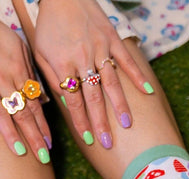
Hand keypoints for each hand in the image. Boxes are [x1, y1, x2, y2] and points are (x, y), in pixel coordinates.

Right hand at [0, 1, 50, 159]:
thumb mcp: (20, 48)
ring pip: (0, 113)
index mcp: (19, 73)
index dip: (43, 126)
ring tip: (20, 154)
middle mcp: (4, 80)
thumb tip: (43, 100)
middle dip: (34, 137)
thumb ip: (31, 74)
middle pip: (23, 114)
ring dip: (11, 135)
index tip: (50, 145)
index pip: (35, 106)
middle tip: (43, 157)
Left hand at [33, 0, 150, 148]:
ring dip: (120, 105)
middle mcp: (83, 58)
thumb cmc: (49, 27)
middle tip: (108, 141)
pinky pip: (127, 60)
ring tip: (127, 124)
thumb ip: (52, 80)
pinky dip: (138, 76)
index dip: (81, 121)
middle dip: (101, 121)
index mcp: (63, 64)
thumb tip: (66, 105)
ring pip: (111, 81)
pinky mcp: (113, 38)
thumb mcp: (41, 53)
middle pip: (93, 96)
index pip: (74, 100)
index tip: (88, 138)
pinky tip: (147, 92)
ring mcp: (101, 48)